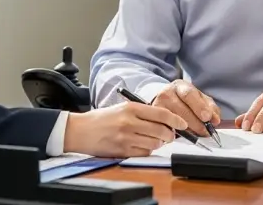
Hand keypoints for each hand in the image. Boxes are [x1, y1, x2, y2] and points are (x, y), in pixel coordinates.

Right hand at [63, 102, 186, 156]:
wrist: (80, 130)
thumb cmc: (102, 119)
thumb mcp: (122, 108)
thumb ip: (143, 113)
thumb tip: (165, 122)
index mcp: (131, 108)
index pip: (161, 114)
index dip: (176, 120)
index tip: (183, 124)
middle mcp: (129, 122)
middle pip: (161, 130)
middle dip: (170, 135)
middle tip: (170, 135)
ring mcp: (126, 137)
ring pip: (154, 144)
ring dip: (159, 143)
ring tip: (154, 140)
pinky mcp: (122, 150)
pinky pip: (144, 153)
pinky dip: (148, 151)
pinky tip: (143, 146)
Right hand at [151, 80, 220, 136]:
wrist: (164, 100)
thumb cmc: (185, 100)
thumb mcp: (199, 99)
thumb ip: (210, 107)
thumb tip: (215, 120)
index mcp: (180, 86)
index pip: (189, 94)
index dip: (199, 106)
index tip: (207, 117)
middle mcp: (166, 93)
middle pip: (181, 109)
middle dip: (196, 123)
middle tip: (205, 131)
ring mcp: (157, 105)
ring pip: (173, 120)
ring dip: (187, 130)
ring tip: (195, 134)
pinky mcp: (152, 118)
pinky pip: (165, 128)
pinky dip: (175, 134)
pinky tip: (182, 135)